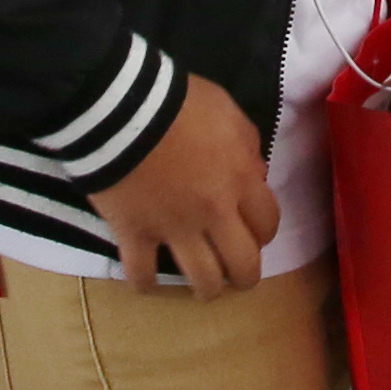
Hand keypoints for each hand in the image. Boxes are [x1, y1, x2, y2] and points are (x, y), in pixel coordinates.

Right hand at [89, 75, 283, 291]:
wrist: (123, 107)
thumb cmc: (178, 101)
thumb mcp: (226, 111)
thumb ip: (247, 144)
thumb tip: (255, 173)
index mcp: (239, 180)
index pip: (267, 223)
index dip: (263, 233)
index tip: (253, 233)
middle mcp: (214, 213)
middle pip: (242, 264)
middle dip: (243, 275)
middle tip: (234, 272)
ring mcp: (174, 227)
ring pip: (203, 280)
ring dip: (206, 288)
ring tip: (202, 287)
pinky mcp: (135, 233)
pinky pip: (143, 273)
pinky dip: (146, 282)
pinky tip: (148, 282)